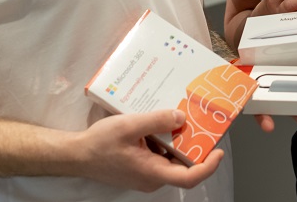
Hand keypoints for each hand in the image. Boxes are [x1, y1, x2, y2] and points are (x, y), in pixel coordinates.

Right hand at [76, 110, 221, 191]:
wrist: (77, 155)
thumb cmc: (100, 143)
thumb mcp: (129, 126)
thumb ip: (156, 121)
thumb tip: (180, 118)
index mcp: (153, 172)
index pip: (189, 177)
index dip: (208, 166)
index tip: (219, 151)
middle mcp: (153, 177)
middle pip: (183, 165)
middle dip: (194, 145)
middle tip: (200, 123)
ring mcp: (146, 174)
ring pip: (171, 159)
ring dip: (178, 141)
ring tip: (180, 118)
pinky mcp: (140, 167)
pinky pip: (160, 156)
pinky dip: (165, 141)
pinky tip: (161, 123)